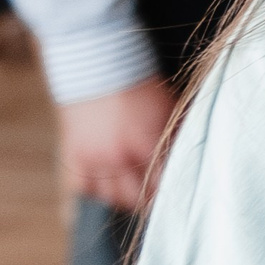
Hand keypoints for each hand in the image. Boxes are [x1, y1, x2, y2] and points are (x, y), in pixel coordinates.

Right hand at [59, 75, 177, 212]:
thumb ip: (177, 135)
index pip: (163, 184)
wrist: (98, 65)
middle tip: (159, 199)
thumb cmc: (140, 83)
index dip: (172, 192)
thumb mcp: (169, 107)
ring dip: (126, 199)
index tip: (178, 196)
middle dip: (151, 200)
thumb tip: (190, 157)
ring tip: (137, 195)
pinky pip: (85, 190)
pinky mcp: (74, 156)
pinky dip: (98, 192)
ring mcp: (94, 159)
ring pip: (112, 198)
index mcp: (147, 144)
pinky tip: (109, 188)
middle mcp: (119, 157)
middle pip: (138, 197)